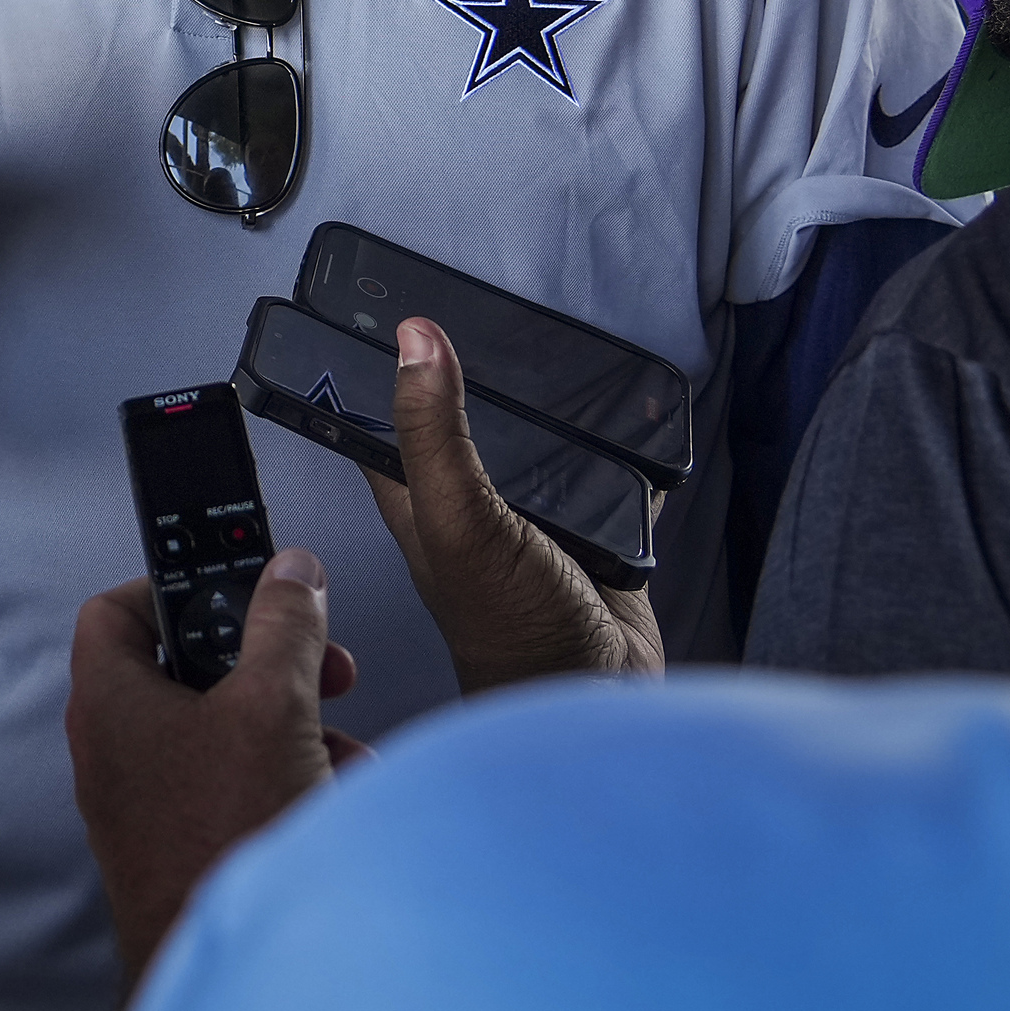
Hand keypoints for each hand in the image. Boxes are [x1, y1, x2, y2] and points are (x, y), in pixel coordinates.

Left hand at [65, 552, 366, 987]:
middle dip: (265, 661)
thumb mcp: (273, 706)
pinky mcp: (187, 844)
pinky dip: (286, 776)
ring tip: (339, 741)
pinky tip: (334, 790)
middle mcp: (119, 752)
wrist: (235, 968)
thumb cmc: (225, 844)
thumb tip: (289, 574)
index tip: (239, 583)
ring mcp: (150, 804)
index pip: (118, 608)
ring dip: (291, 724)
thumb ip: (283, 626)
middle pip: (187, 668)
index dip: (177, 582)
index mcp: (111, 703)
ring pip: (222, 731)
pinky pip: (237, 785)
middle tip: (314, 659)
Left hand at [366, 316, 661, 692]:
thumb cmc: (514, 633)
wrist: (603, 698)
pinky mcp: (595, 530)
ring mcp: (533, 519)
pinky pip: (604, 470)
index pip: (382, 423)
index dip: (377, 374)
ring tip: (560, 351)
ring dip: (550, 408)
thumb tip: (415, 342)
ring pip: (535, 442)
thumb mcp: (459, 524)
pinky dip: (618, 444)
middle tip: (486, 314)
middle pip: (466, 422)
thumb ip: (435, 436)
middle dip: (477, 379)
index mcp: (420, 504)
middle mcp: (472, 508)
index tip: (380, 312)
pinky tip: (632, 414)